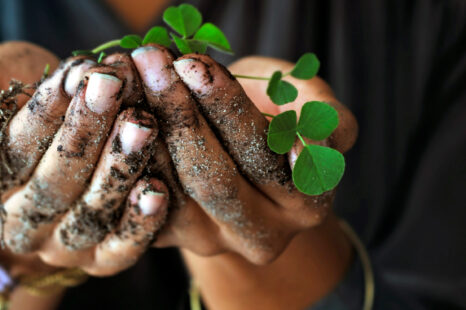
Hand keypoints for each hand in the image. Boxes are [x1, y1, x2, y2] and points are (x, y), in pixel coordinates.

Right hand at [1, 43, 167, 276]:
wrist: (88, 157)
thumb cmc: (57, 116)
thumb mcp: (20, 97)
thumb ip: (14, 96)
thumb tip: (37, 82)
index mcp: (1, 183)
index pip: (17, 149)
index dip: (47, 109)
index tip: (78, 72)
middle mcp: (25, 222)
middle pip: (54, 181)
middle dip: (85, 130)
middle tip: (114, 87)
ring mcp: (64, 246)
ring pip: (90, 212)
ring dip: (117, 167)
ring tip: (142, 124)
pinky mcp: (103, 261)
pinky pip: (120, 248)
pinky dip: (139, 220)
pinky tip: (158, 189)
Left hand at [131, 45, 357, 263]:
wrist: (247, 158)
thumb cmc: (280, 118)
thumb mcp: (310, 107)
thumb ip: (325, 118)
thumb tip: (307, 142)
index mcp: (307, 201)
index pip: (267, 155)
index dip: (229, 110)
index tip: (195, 66)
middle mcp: (265, 234)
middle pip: (216, 181)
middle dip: (180, 117)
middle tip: (152, 64)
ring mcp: (218, 243)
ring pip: (176, 195)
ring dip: (146, 135)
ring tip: (128, 82)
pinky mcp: (180, 241)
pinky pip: (148, 206)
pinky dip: (132, 161)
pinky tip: (118, 119)